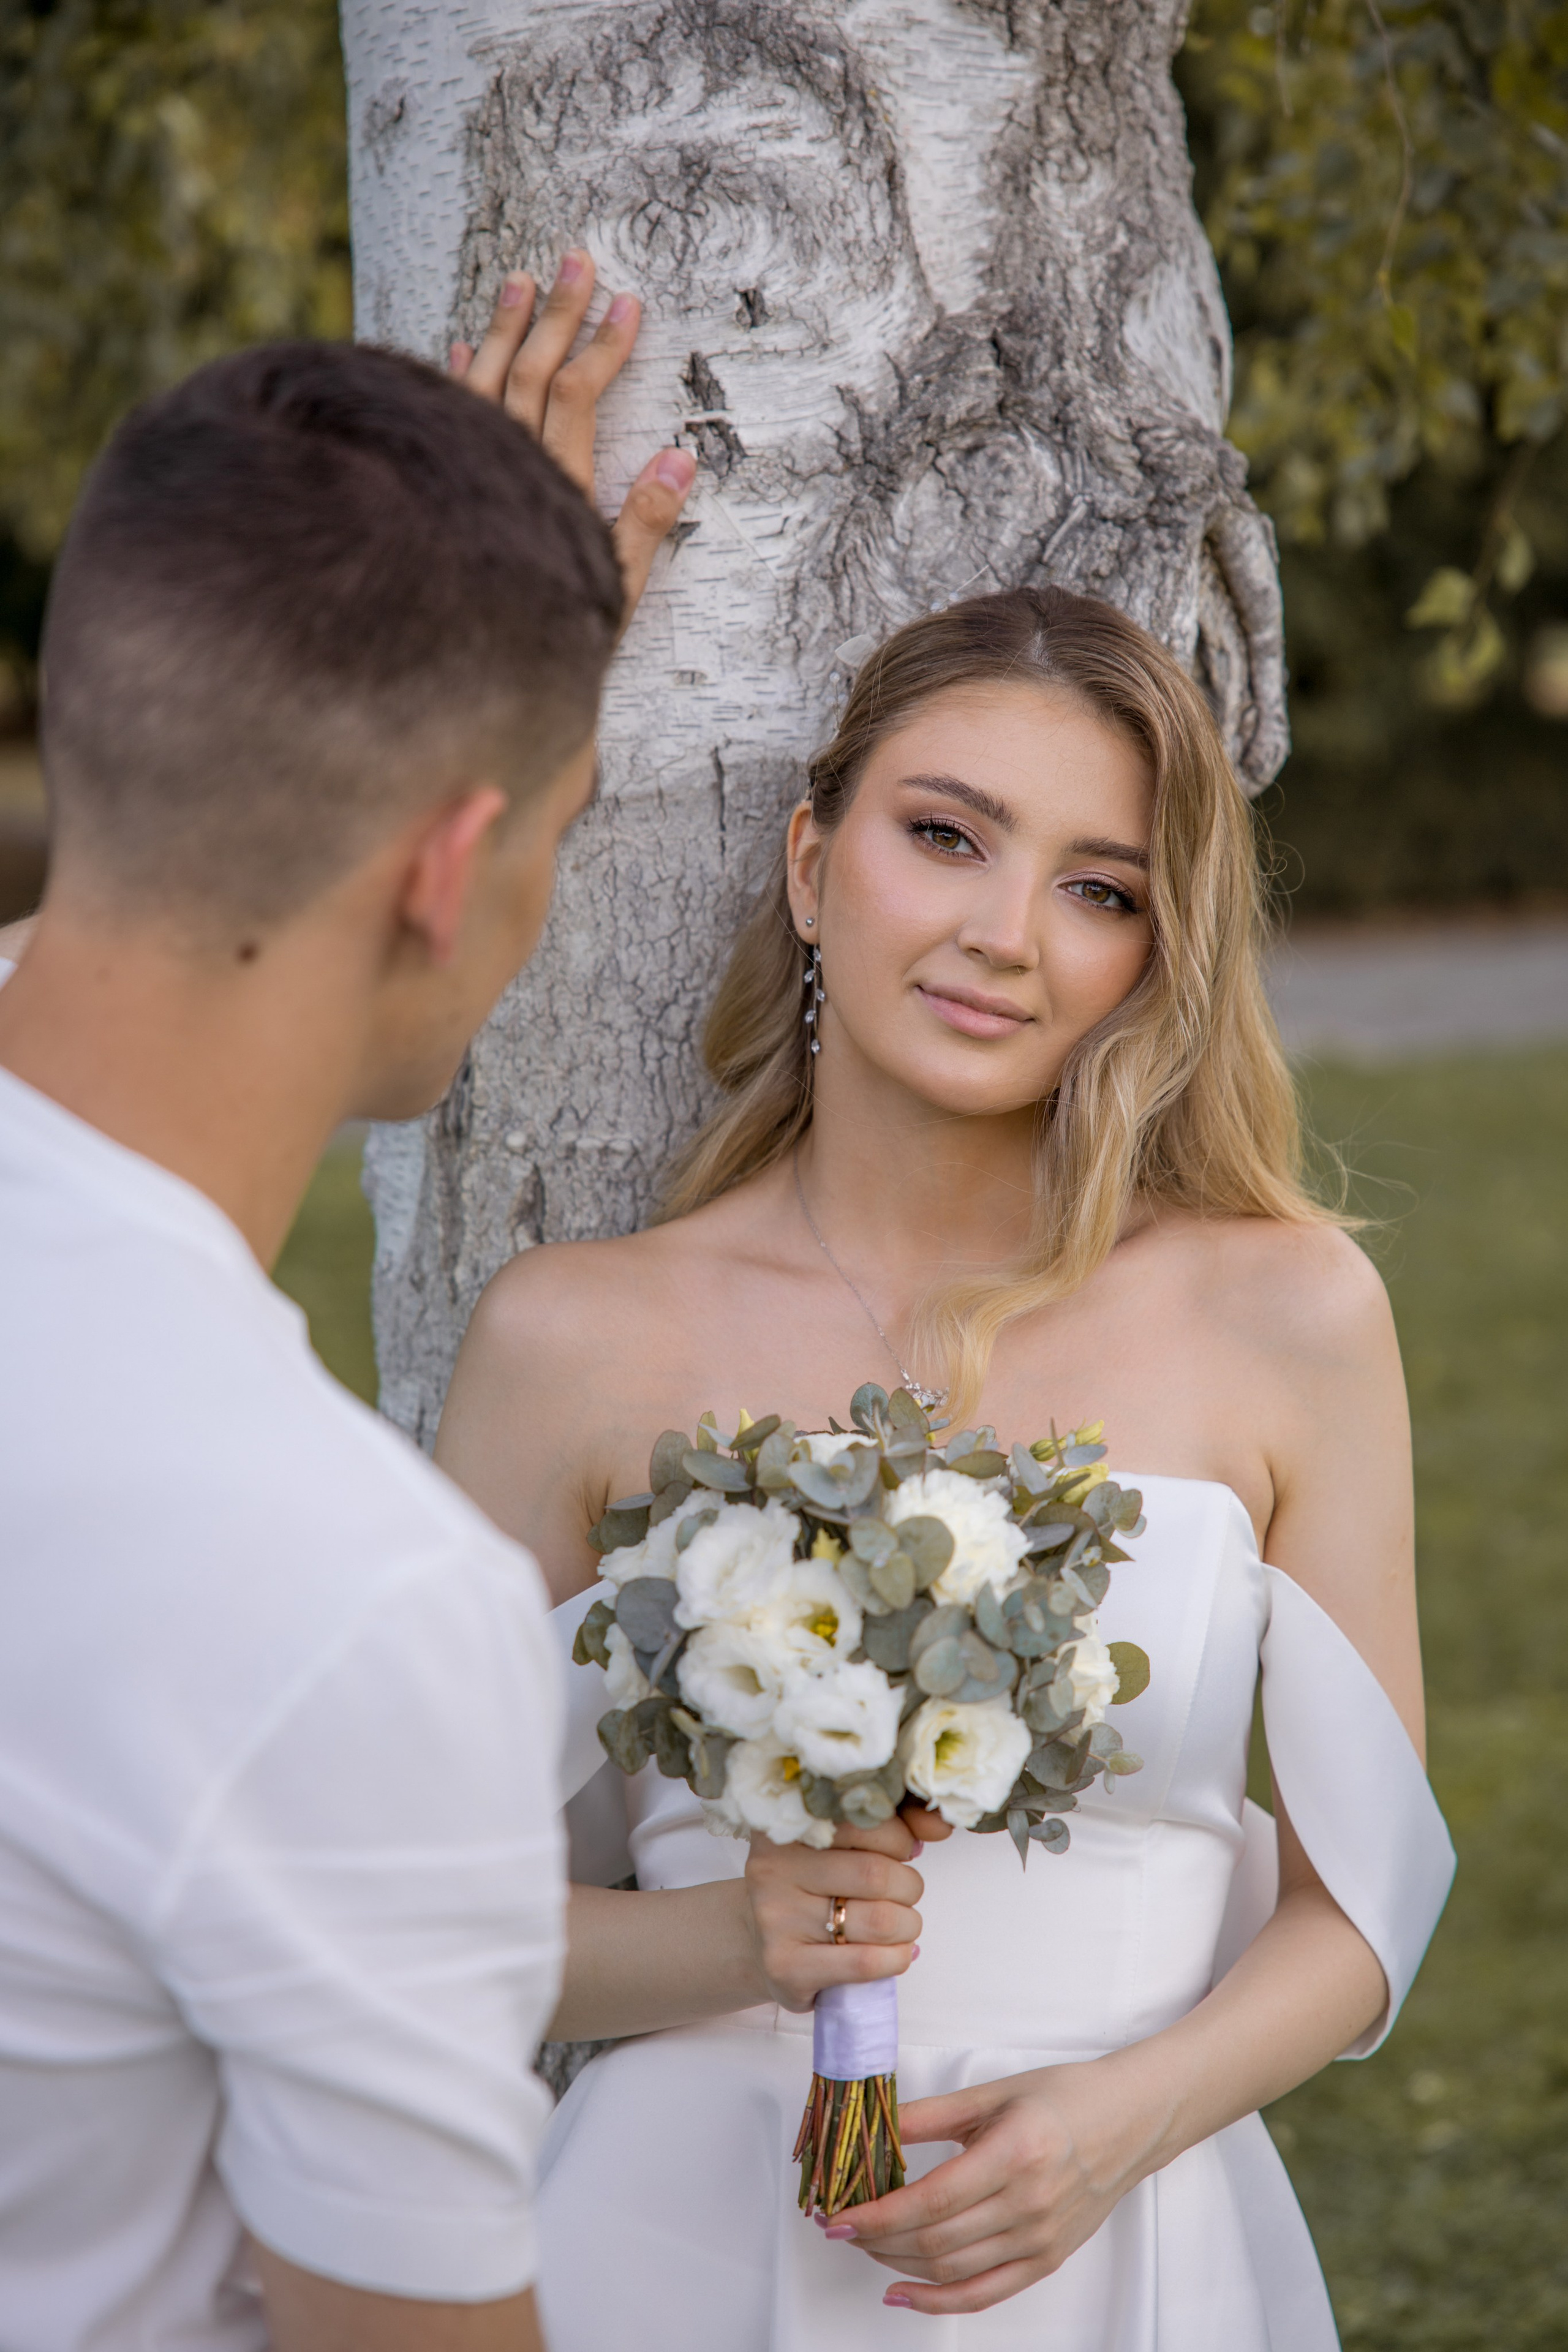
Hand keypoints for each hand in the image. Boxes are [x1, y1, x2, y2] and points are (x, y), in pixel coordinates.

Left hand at [450, 249, 694, 623]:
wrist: (480, 676)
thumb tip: (680, 459)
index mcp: (557, 489)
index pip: (580, 396)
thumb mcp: (616, 591)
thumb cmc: (552, 640)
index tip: (627, 303)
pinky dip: (457, 378)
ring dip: (504, 328)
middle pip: (531, 374)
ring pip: (485, 383)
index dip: (604, 346)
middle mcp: (507, 471)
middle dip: (557, 313)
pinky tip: (462, 346)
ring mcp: (469, 474)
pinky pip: (448, 418)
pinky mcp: (439, 484)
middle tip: (576, 259)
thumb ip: (644, 525)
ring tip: (520, 279)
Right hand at [742, 1818, 925, 2014]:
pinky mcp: (785, 1966)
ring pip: (878, 1921)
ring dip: (908, 1926)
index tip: (901, 1851)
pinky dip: (896, 1959)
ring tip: (902, 1925)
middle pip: (876, 1874)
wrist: (761, 1939)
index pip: (865, 1822)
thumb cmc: (815, 1884)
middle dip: (909, 1887)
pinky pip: (865, 1962)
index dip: (900, 1839)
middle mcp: (772, 1867)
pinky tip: (895, 1954)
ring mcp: (775, 1919)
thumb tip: (939, 1825)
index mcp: (788, 1825)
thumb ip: (892, 1826)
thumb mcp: (842, 1847)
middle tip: (905, 1893)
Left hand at [826, 2054, 1161, 2314]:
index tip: (838, 2214)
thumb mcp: (991, 2095)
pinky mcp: (1046, 2260)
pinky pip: (984, 2294)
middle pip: (936, 2242)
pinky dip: (938, 2302)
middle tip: (841, 2225)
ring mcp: (1040, 2239)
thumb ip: (929, 2115)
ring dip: (898, 2265)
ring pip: (953, 2271)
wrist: (1129, 2121)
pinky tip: (901, 2292)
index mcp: (1013, 2154)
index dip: (878, 2214)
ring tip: (865, 2245)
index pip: (931, 2201)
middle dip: (877, 2239)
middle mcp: (1029, 2204)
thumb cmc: (1063, 2098)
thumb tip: (873, 2126)